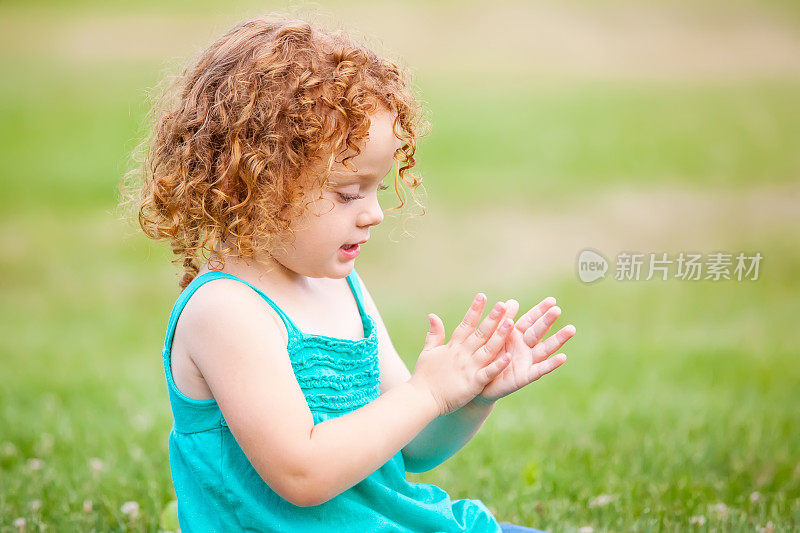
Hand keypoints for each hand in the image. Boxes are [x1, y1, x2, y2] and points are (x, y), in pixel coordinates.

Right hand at [409, 294, 514, 415]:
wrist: (421, 399)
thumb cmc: (424, 376)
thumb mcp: (428, 352)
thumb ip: (434, 334)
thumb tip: (432, 315)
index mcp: (453, 346)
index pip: (466, 324)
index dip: (475, 310)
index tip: (483, 296)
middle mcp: (463, 354)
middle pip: (480, 333)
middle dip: (492, 318)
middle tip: (504, 305)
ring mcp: (469, 368)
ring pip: (488, 349)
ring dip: (499, 336)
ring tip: (511, 323)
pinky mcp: (473, 383)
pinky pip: (488, 373)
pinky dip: (498, 366)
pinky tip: (509, 357)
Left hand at [475, 296, 574, 402]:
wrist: (479, 383)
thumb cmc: (487, 358)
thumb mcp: (492, 338)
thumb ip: (501, 321)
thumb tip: (512, 301)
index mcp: (516, 335)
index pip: (530, 320)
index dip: (540, 310)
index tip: (552, 300)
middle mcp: (525, 347)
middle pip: (538, 332)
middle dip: (547, 321)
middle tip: (558, 310)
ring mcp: (527, 361)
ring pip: (545, 348)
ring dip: (558, 339)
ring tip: (571, 329)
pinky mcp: (525, 377)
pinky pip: (539, 370)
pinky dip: (551, 364)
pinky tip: (563, 357)